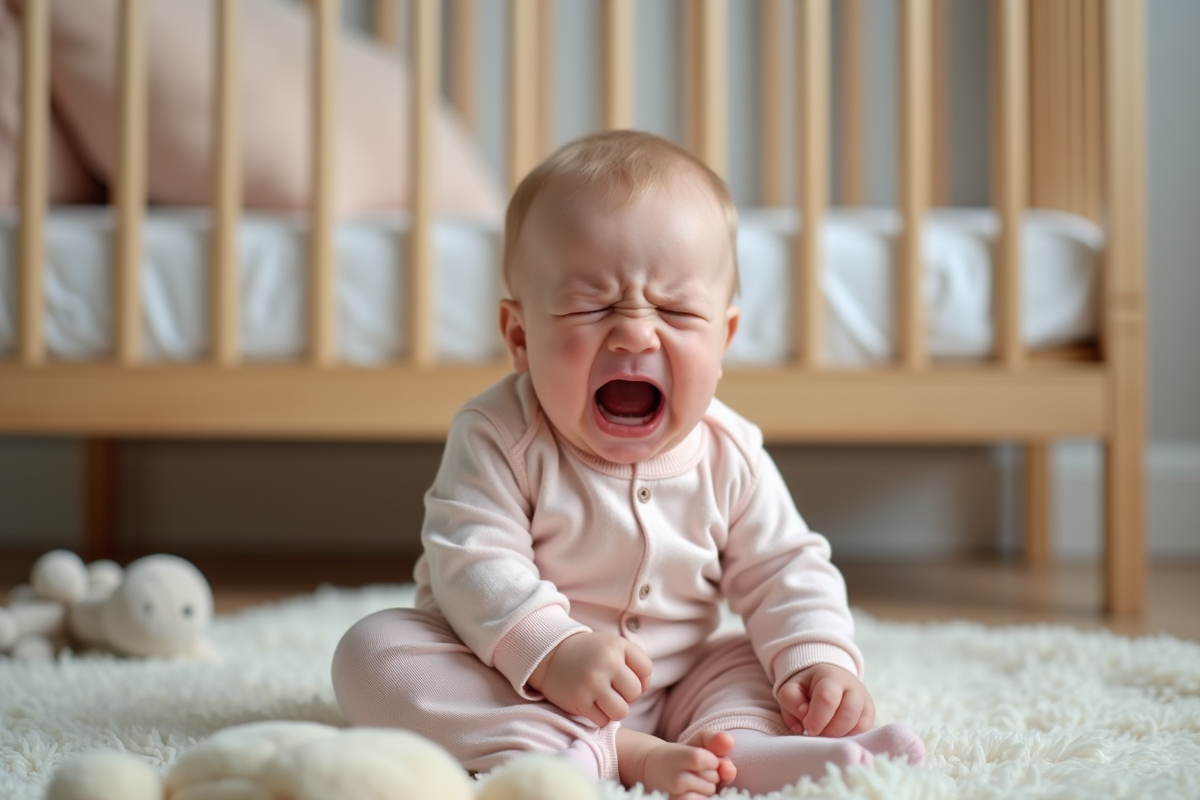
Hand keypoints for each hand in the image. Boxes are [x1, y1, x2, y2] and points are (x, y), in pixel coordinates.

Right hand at [528, 631, 652, 726]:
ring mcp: (591, 683)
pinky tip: (591, 705)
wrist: (550, 656)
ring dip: (615, 709)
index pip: (646, 669)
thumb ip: (635, 661)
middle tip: (612, 689)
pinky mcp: (578, 701)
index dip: (640, 678)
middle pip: (635, 692)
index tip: (624, 676)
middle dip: (627, 695)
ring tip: (605, 700)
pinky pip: (603, 720)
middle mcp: (605, 663)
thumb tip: (645, 688)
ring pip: (622, 711)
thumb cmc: (588, 654)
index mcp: (616, 646)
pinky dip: (600, 717)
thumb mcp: (612, 645)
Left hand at [776, 663, 874, 737]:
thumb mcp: (791, 689)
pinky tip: (836, 735)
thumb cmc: (806, 688)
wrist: (827, 680)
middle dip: (829, 731)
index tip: (808, 728)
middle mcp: (853, 687)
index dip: (817, 719)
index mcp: (830, 677)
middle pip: (847, 714)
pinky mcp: (870, 715)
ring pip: (859, 725)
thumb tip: (804, 717)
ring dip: (840, 736)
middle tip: (817, 733)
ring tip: (826, 734)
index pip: (827, 699)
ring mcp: (865, 701)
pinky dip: (850, 738)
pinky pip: (865, 732)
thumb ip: (791, 701)